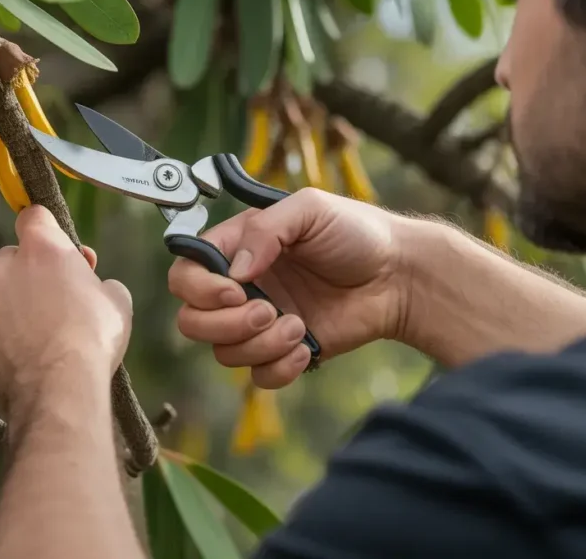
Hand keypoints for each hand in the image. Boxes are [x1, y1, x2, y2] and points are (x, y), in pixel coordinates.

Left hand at [0, 206, 132, 411]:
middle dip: (28, 276)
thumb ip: (99, 282)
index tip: (56, 248)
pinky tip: (21, 361)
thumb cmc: (93, 338)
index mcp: (39, 249)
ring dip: (10, 310)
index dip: (46, 231)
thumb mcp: (117, 300)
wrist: (60, 391)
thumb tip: (93, 287)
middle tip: (53, 303)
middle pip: (10, 260)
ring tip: (36, 339)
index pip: (33, 216)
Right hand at [167, 187, 408, 388]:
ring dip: (259, 345)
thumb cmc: (357, 233)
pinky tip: (307, 348)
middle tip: (268, 310)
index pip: (186, 274)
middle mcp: (241, 287)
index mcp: (237, 249)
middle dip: (225, 324)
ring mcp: (260, 322)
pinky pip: (258, 376)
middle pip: (192, 321)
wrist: (399, 276)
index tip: (234, 290)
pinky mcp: (283, 351)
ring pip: (224, 352)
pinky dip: (279, 367)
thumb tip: (235, 271)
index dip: (198, 288)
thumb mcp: (309, 209)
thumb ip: (265, 230)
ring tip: (298, 327)